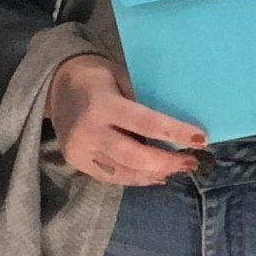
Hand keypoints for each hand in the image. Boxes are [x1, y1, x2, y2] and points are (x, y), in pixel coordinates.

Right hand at [46, 55, 204, 186]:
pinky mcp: (77, 163)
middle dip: (167, 162)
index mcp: (102, 104)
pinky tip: (155, 175)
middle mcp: (89, 131)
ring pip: (125, 172)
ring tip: (177, 168)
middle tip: (191, 162)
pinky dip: (137, 179)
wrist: (55, 86)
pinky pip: (112, 178)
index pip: (145, 123)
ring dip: (155, 173)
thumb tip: (177, 121)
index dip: (175, 133)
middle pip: (135, 156)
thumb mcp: (120, 76)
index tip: (200, 140)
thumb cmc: (96, 77)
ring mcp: (80, 151)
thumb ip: (142, 98)